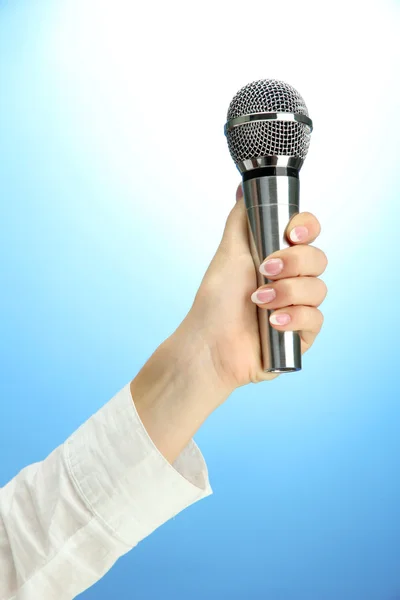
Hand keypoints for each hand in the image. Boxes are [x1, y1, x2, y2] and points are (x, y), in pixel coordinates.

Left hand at [180, 184, 327, 390]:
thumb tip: (243, 188)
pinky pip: (317, 320)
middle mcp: (292, 280)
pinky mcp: (302, 335)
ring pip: (319, 289)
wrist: (209, 345)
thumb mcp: (228, 253)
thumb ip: (241, 219)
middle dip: (294, 262)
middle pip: (319, 259)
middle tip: (266, 270)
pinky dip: (296, 318)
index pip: (308, 234)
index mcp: (278, 257)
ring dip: (288, 293)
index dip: (307, 228)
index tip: (292, 233)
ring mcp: (299, 307)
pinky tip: (273, 323)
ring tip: (259, 302)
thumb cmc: (215, 301)